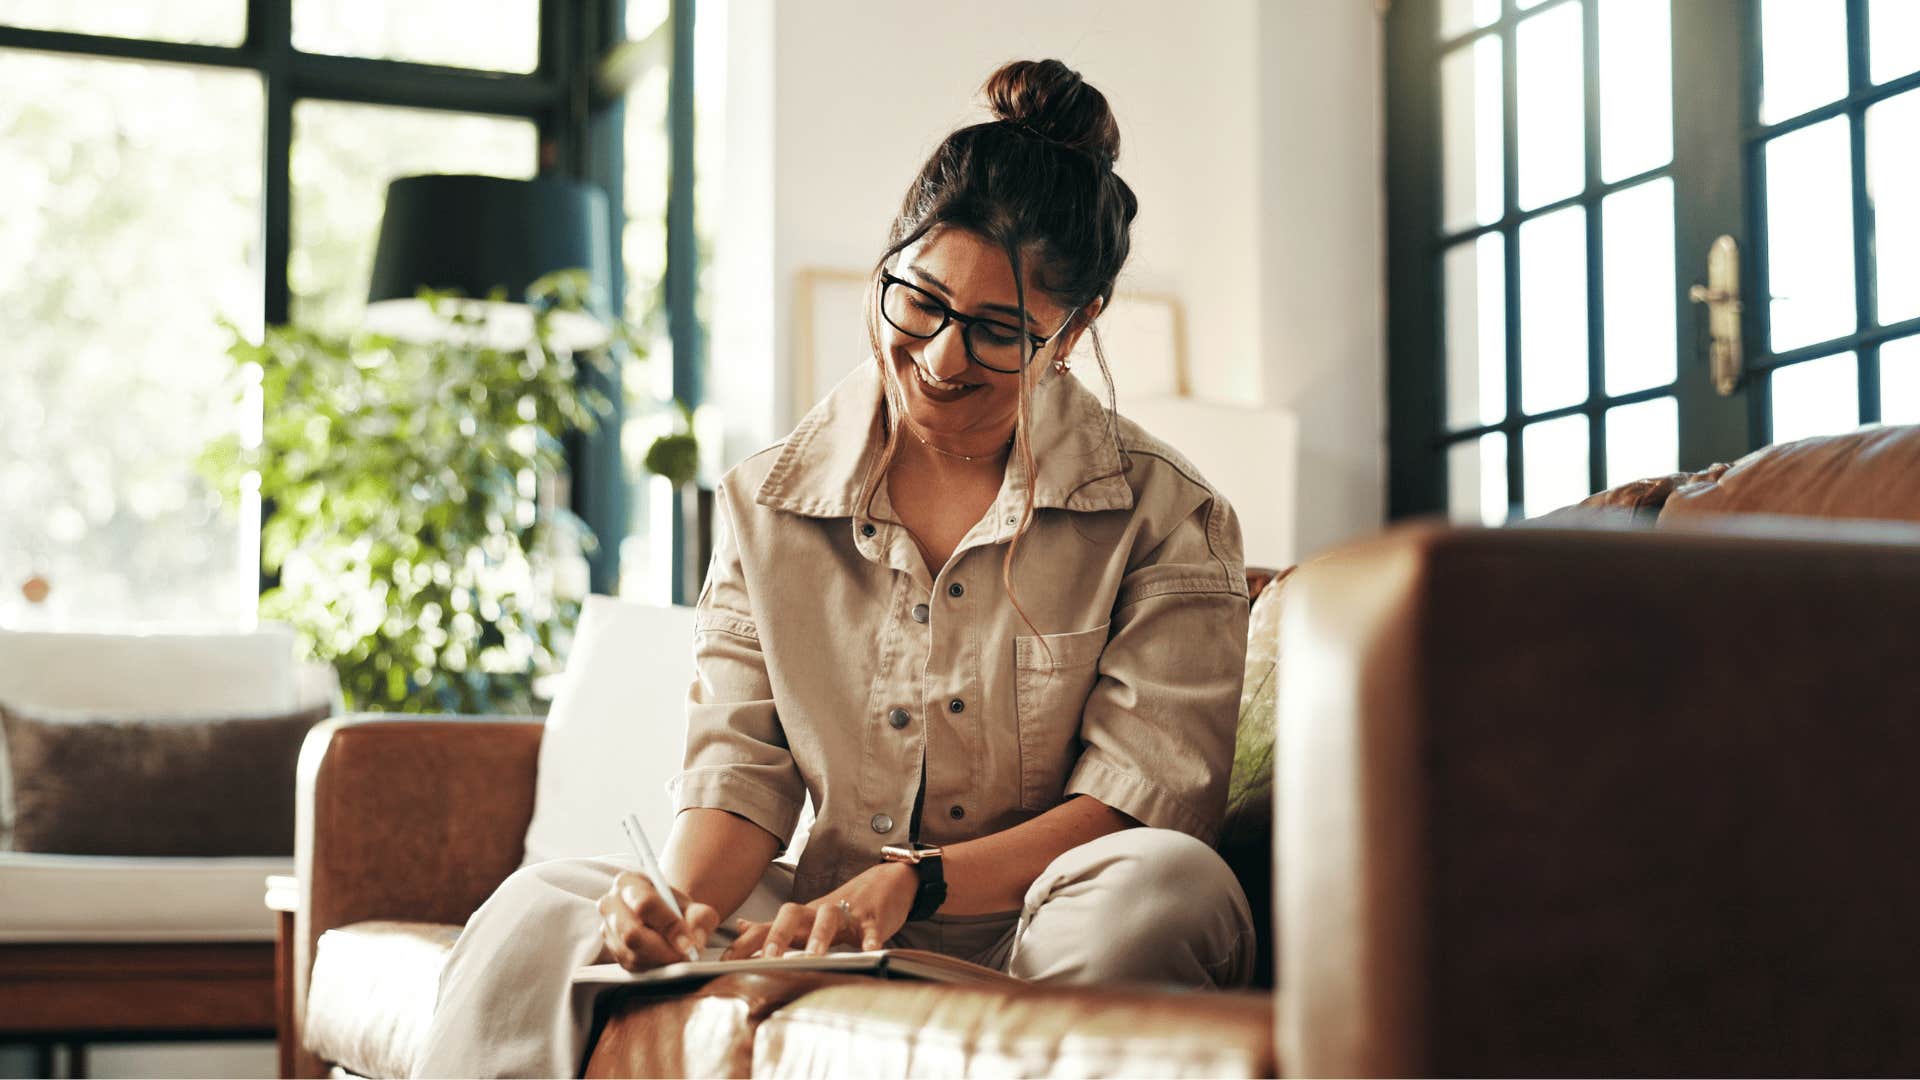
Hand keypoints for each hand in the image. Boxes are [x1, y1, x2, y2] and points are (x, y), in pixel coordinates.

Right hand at [595, 870, 719, 971]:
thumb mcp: (694, 907)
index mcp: (629, 882)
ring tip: (679, 957)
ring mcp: (607, 928)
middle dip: (663, 949)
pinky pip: (630, 965)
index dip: (669, 926)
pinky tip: (665, 960)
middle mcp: (611, 903)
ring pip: (630, 953)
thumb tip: (694, 940)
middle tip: (685, 956)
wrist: (663, 917)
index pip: (645, 904)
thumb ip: (700, 918)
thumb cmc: (676, 909)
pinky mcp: (610, 950)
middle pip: (632, 933)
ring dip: (658, 960)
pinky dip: (651, 967)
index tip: (689, 943)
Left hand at [721, 861, 918, 958]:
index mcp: (801, 918)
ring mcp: (846, 913)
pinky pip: (871, 928)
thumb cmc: (843, 906)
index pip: (765, 927)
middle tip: (767, 958)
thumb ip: (772, 925)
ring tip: (815, 956)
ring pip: (828, 917)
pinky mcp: (873, 917)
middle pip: (792, 914)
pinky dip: (871, 939)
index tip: (725, 963)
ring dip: (820, 936)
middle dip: (777, 935)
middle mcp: (818, 913)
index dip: (744, 943)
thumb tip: (738, 928)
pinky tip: (870, 951)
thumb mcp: (806, 916)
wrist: (887, 880)